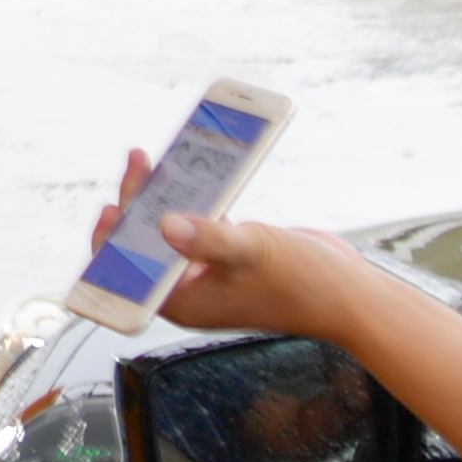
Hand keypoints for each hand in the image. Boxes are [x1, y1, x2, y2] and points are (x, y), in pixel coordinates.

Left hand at [87, 149, 359, 338]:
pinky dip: (197, 197)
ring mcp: (211, 272)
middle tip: (139, 160)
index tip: (111, 204)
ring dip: (165, 196)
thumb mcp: (251, 252)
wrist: (349, 294)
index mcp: (184, 302)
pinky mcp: (231, 256)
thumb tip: (165, 225)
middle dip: (138, 204)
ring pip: (173, 229)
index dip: (113, 240)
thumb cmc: (304, 284)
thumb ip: (208, 238)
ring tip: (158, 158)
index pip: (130, 273)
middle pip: (147, 244)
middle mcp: (191, 290)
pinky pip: (203, 222)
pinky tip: (194, 172)